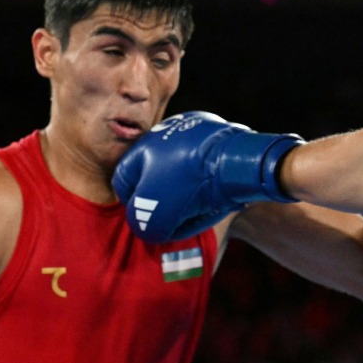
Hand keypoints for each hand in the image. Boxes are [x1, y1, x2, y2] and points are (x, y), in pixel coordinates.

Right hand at [113, 111, 301, 241]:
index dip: (131, 205)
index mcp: (144, 147)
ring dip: (185, 198)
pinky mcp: (221, 140)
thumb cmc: (189, 184)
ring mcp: (196, 134)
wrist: (238, 161)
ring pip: (182, 174)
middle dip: (161, 204)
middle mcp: (167, 135)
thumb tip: (150, 228)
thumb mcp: (155, 214)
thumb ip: (143, 224)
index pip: (124, 179)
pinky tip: (216, 201)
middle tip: (171, 222)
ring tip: (195, 214)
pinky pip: (207, 169)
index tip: (144, 222)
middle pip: (155, 178)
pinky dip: (207, 187)